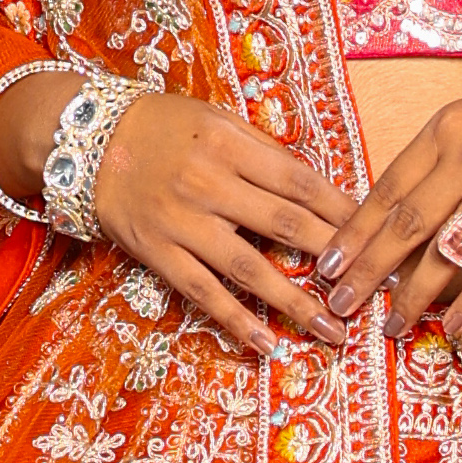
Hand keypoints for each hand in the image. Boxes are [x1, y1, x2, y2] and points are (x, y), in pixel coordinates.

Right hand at [46, 83, 347, 351]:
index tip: (375, 231)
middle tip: (372, 286)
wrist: (86, 140)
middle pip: (285, 224)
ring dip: (296, 303)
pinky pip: (203, 293)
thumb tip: (315, 187)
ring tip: (333, 330)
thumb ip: (261, 150)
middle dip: (335, 257)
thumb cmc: (160, 126)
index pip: (299, 181)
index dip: (341, 209)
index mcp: (229, 143)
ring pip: (249, 268)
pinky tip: (268, 343)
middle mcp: (208, 183)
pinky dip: (236, 321)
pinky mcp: (157, 252)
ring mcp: (182, 222)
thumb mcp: (214, 119)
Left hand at [320, 68, 461, 341]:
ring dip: (412, 295)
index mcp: (443, 132)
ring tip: (390, 325)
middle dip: (367, 270)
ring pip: (444, 251)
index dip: (354, 232)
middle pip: (404, 225)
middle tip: (340, 303)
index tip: (327, 264)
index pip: (386, 189)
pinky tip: (450, 324)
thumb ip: (434, 161)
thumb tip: (391, 212)